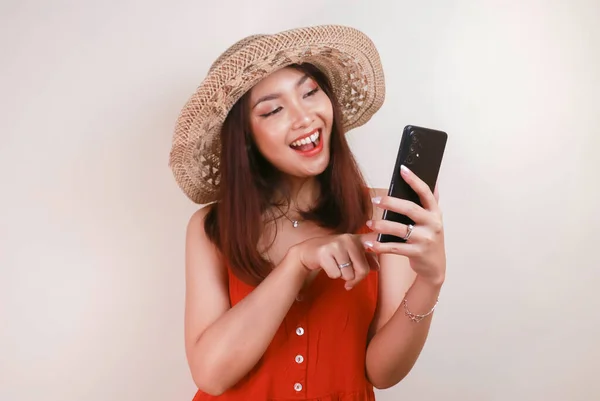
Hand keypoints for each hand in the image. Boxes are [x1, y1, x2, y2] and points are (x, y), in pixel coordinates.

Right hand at [290, 233, 378, 289]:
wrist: (307, 252)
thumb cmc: (331, 253)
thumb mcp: (349, 253)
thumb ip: (364, 259)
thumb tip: (378, 267)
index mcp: (356, 239)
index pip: (372, 239)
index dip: (380, 241)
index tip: (387, 235)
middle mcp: (348, 239)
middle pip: (363, 269)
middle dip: (355, 279)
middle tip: (348, 279)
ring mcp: (336, 245)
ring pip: (348, 274)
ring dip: (342, 276)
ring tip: (335, 266)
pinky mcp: (325, 253)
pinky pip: (336, 275)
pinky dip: (332, 275)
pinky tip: (327, 266)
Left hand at [366, 165, 445, 285]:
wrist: (435, 266)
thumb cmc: (429, 238)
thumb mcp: (434, 220)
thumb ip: (431, 202)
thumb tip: (434, 179)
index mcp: (435, 213)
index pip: (426, 193)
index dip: (415, 180)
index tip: (402, 169)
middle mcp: (432, 224)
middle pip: (410, 209)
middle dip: (391, 203)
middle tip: (374, 200)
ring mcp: (425, 240)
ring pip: (400, 230)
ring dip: (382, 225)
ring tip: (369, 223)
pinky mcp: (416, 253)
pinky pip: (395, 248)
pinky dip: (380, 246)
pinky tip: (369, 244)